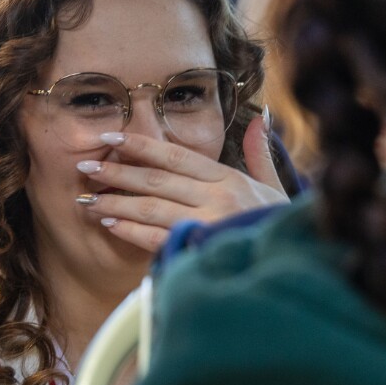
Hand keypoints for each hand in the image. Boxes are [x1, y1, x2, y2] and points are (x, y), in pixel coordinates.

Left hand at [75, 113, 288, 251]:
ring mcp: (209, 225)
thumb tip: (261, 119)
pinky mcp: (201, 251)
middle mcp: (218, 198)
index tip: (111, 138)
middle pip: (156, 179)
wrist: (300, 265)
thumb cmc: (282, 229)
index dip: (141, 145)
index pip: (176, 156)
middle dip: (116, 171)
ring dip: (115, 202)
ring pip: (151, 207)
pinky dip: (131, 230)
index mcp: (230, 179)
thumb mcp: (277, 189)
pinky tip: (110, 224)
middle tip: (85, 166)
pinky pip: (158, 238)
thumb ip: (262, 155)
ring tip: (87, 199)